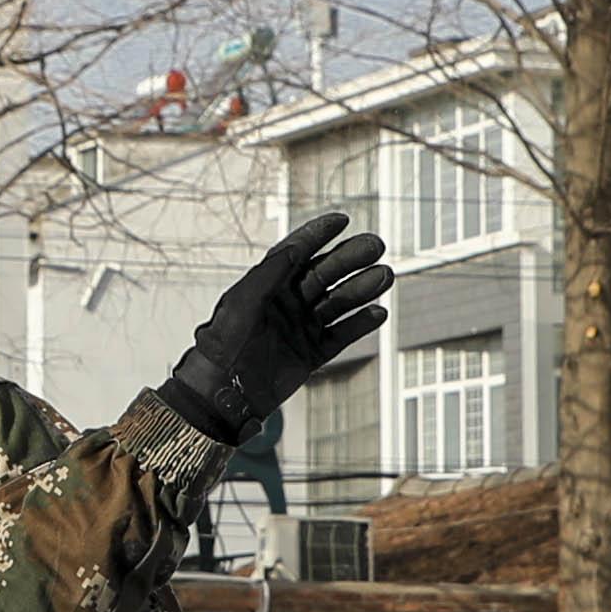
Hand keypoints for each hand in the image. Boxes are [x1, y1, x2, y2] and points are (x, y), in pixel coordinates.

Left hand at [156, 211, 393, 452]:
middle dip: (351, 258)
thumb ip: (270, 273)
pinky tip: (378, 313)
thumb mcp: (244, 301)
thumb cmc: (225, 342)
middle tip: (377, 245)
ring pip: (338, 302)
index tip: (343, 219)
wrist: (224, 392)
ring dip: (362, 288)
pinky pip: (341, 335)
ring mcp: (301, 327)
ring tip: (386, 276)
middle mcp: (287, 302)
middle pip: (325, 273)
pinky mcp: (311, 353)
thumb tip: (295, 248)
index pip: (298, 251)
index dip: (318, 233)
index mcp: (268, 284)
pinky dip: (360, 324)